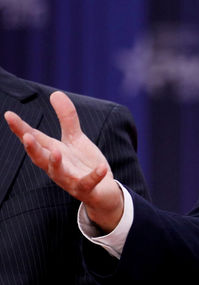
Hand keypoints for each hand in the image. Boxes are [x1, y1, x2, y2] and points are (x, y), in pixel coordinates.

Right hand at [4, 91, 123, 231]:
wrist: (102, 192)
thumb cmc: (83, 164)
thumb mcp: (75, 139)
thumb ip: (67, 118)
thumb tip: (55, 93)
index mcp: (53, 152)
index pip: (35, 139)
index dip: (21, 128)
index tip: (9, 115)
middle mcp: (57, 167)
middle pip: (41, 158)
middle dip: (33, 148)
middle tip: (26, 137)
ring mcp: (70, 179)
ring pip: (59, 173)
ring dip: (56, 164)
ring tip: (56, 152)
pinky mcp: (87, 189)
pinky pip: (89, 183)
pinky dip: (94, 176)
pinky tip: (101, 167)